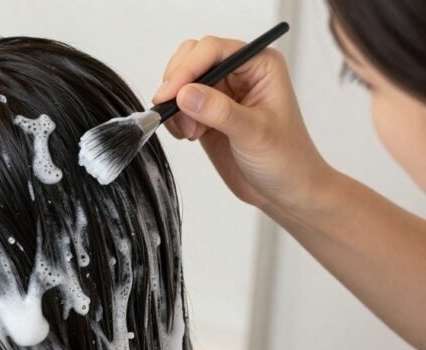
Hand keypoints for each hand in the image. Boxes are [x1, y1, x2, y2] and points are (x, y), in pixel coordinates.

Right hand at [152, 35, 335, 214]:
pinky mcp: (207, 113)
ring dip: (176, 105)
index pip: (214, 50)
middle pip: (193, 58)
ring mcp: (222, 93)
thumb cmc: (286, 159)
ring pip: (182, 81)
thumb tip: (185, 93)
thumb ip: (219, 111)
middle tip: (171, 110)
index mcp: (260, 65)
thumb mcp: (254, 133)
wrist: (285, 190)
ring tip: (191, 132)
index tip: (170, 94)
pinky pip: (179, 104)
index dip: (188, 68)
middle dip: (178, 83)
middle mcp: (240, 73)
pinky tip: (190, 135)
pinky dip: (175, 119)